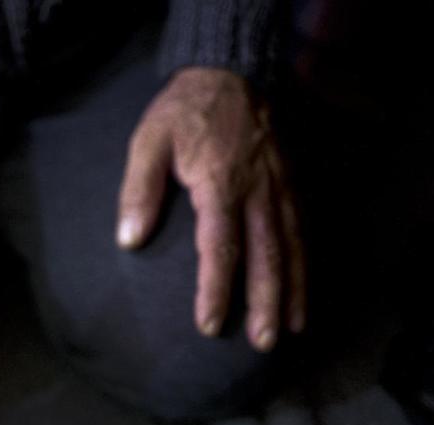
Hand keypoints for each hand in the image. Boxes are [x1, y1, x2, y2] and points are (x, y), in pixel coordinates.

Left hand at [116, 67, 305, 351]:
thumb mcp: (148, 142)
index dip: (215, 289)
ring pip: (292, 246)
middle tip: (262, 342)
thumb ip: (139, 190)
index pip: (219, 246)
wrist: (228, 73)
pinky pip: (302, 229)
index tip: (208, 325)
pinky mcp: (289, 184)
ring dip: (292, 290)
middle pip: (266, 255)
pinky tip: (302, 290)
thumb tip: (128, 241)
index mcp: (220, 182)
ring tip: (291, 329)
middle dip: (265, 302)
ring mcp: (279, 188)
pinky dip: (305, 263)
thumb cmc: (182, 113)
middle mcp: (257, 190)